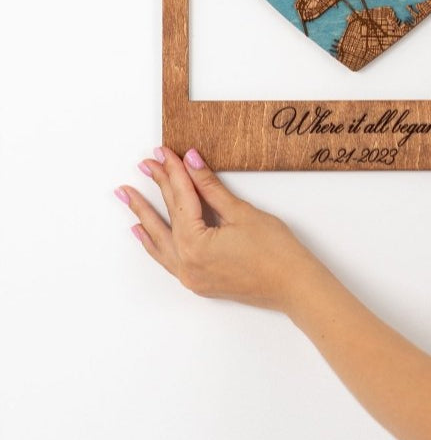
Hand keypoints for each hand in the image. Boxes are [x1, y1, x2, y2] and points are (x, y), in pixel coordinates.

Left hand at [116, 147, 307, 310]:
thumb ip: (210, 187)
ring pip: (159, 241)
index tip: (163, 153)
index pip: (180, 198)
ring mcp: (190, 276)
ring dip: (144, 217)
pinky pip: (167, 259)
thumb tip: (191, 162)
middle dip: (154, 188)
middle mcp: (186, 262)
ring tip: (127, 198)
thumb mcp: (241, 212)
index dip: (172, 171)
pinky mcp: (198, 282)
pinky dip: (154, 244)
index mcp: (194, 243)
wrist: (294, 286)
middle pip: (167, 217)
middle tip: (143, 166)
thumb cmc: (275, 250)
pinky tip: (143, 233)